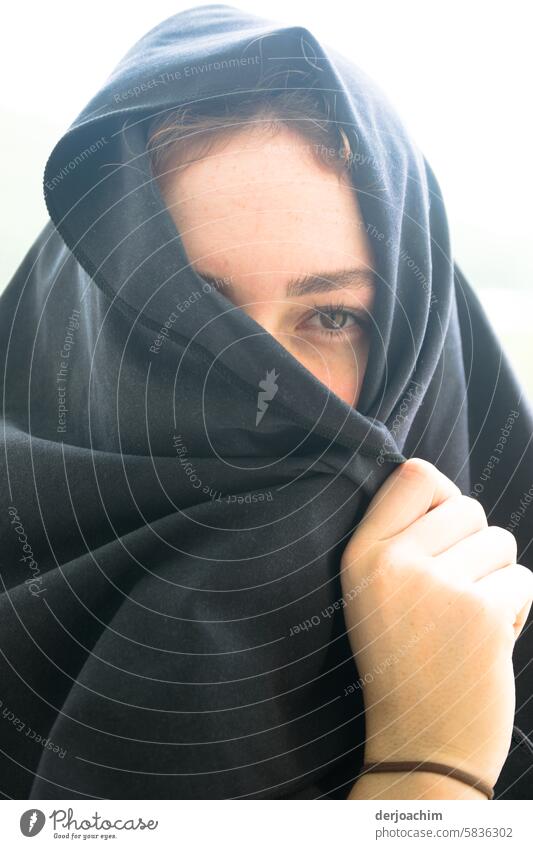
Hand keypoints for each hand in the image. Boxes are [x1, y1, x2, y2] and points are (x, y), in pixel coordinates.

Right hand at [341, 458, 532, 787]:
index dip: (441, 496)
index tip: (441, 533)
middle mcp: (394, 563)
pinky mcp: (481, 612)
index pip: (415, 475)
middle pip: (467, 506)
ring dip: (496, 577)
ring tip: (468, 618)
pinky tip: (486, 640)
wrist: (423, 743)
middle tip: (454, 592)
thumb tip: (448, 493)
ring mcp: (438, 586)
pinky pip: (522, 579)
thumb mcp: (374, 594)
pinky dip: (515, 608)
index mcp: (362, 554)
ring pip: (500, 541)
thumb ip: (401, 540)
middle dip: (474, 545)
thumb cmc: (405, 663)